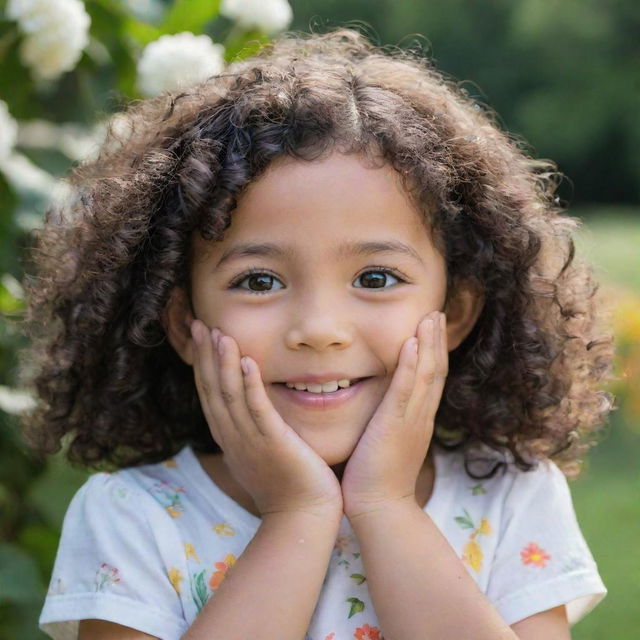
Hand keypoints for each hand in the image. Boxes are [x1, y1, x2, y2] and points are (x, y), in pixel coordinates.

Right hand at [190, 320, 342, 519]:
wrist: (303, 516)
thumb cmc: (287, 484)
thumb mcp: (259, 453)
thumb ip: (251, 429)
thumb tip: (245, 413)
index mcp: (230, 437)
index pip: (209, 393)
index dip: (201, 363)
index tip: (199, 335)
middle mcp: (233, 437)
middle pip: (211, 389)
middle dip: (204, 356)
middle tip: (198, 324)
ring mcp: (251, 441)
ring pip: (229, 395)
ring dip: (222, 363)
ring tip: (218, 333)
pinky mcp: (273, 444)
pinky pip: (258, 409)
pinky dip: (249, 384)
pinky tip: (247, 361)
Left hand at [341, 311, 447, 520]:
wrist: (379, 508)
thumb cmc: (376, 478)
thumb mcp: (387, 442)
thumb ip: (389, 422)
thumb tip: (382, 409)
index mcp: (418, 419)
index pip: (431, 378)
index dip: (434, 351)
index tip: (432, 326)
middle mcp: (420, 416)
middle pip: (435, 370)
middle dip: (437, 340)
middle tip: (437, 311)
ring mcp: (411, 420)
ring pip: (426, 375)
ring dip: (429, 344)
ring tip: (430, 316)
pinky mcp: (394, 426)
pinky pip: (405, 391)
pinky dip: (411, 366)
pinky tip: (412, 344)